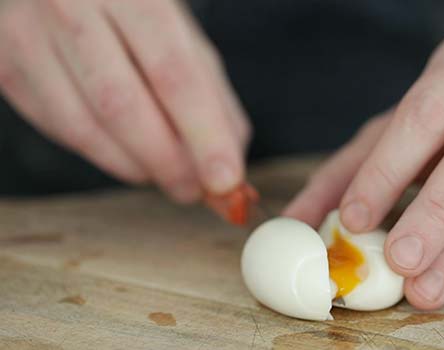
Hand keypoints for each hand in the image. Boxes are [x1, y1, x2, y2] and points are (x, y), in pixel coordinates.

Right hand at [0, 0, 249, 201]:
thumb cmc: (134, 12)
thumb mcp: (183, 36)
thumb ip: (210, 96)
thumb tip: (230, 162)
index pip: (174, 73)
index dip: (203, 135)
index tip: (226, 180)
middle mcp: (72, 6)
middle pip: (122, 105)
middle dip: (167, 162)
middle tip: (194, 190)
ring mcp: (28, 35)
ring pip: (84, 128)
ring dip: (135, 166)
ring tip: (166, 175)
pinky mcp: (6, 66)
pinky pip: (60, 130)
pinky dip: (103, 153)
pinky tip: (127, 152)